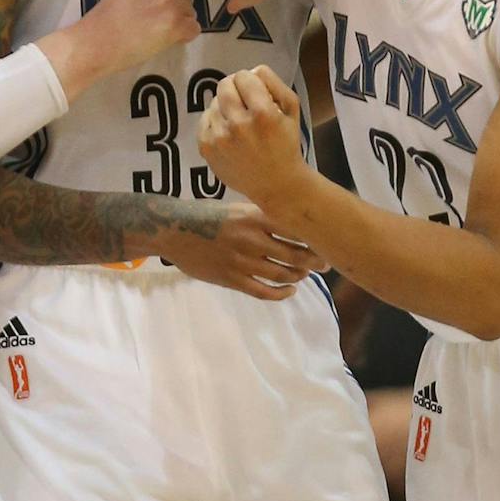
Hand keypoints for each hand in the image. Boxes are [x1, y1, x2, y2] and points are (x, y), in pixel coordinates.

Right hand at [36, 0, 199, 100]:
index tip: (160, 2)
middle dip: (176, 7)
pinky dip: (184, 37)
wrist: (95, 42)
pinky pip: (194, 29)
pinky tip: (164, 40)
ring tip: (155, 31)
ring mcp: (170, 1)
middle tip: (154, 21)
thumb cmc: (108, 18)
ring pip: (191, 12)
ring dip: (180, 22)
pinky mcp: (176, 23)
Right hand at [161, 200, 325, 300]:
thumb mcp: (237, 207)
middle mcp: (253, 240)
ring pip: (283, 275)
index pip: (297, 230)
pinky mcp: (232, 279)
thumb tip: (293, 221)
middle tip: (324, 264)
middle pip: (296, 255)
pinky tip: (290, 290)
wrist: (174, 229)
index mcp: (255, 217)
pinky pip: (265, 292)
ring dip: (299, 276)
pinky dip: (282, 293)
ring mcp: (242, 262)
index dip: (316, 240)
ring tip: (304, 274)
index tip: (326, 243)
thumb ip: (263, 215)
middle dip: (315, 262)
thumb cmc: (207, 214)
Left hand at [198, 66, 307, 208]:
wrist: (276, 184)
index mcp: (263, 113)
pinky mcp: (206, 148)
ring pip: (214, 102)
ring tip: (238, 121)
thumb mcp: (291, 109)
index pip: (243, 76)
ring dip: (225, 106)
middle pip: (224, 85)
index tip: (256, 92)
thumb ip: (274, 83)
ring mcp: (219, 137)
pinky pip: (204, 120)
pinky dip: (214, 121)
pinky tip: (228, 132)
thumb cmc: (286, 144)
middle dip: (235, 88)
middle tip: (244, 101)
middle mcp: (238, 124)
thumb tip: (251, 70)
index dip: (250, 81)